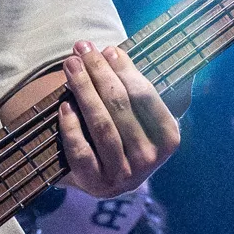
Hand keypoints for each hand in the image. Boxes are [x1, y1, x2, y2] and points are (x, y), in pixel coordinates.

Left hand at [58, 41, 180, 198]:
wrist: (106, 175)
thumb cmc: (127, 131)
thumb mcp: (146, 114)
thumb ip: (146, 87)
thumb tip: (136, 52)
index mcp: (169, 138)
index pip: (144, 96)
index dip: (124, 70)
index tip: (108, 49)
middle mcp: (149, 159)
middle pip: (120, 107)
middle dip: (99, 72)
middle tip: (81, 48)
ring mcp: (123, 175)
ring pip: (101, 126)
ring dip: (83, 90)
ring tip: (71, 65)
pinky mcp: (96, 185)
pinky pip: (81, 152)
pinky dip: (72, 127)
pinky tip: (65, 105)